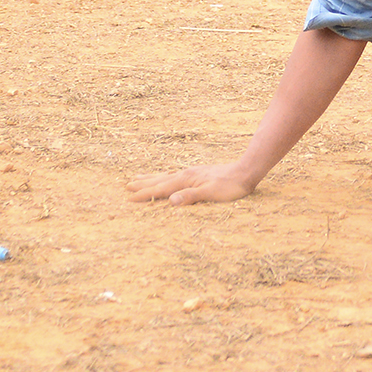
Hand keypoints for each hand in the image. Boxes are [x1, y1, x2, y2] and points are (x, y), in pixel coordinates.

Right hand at [126, 162, 256, 205]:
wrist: (246, 171)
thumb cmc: (231, 186)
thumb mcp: (211, 193)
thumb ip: (191, 196)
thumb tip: (170, 200)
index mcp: (186, 179)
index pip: (161, 189)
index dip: (145, 194)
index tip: (128, 198)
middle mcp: (186, 174)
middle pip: (160, 179)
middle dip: (143, 183)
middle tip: (126, 185)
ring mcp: (192, 173)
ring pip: (166, 175)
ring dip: (151, 177)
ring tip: (138, 176)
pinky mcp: (198, 174)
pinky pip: (175, 175)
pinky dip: (165, 176)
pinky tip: (167, 177)